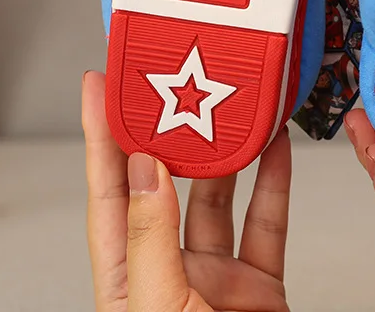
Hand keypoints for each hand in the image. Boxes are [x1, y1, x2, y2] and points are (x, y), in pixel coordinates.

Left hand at [82, 71, 289, 311]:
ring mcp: (215, 276)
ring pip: (219, 198)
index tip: (99, 86)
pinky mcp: (259, 284)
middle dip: (170, 134)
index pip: (108, 195)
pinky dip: (275, 182)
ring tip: (232, 108)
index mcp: (127, 280)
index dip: (101, 137)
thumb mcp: (155, 307)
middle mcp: (168, 270)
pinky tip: (276, 148)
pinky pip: (268, 222)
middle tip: (173, 85)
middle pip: (165, 186)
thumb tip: (145, 169)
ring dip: (229, 152)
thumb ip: (150, 238)